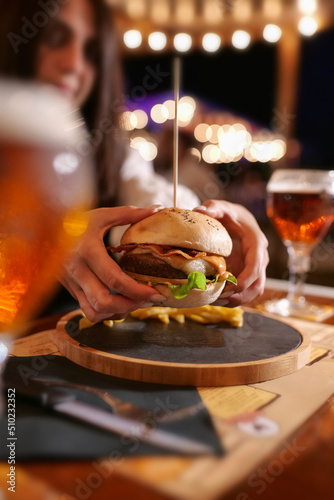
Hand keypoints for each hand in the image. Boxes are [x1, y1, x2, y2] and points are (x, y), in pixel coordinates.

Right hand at [59, 205, 165, 321]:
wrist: (43, 227)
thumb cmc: (74, 220)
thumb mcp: (101, 215)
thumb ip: (129, 213)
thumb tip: (156, 209)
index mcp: (88, 251)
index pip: (115, 280)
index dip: (138, 291)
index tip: (155, 292)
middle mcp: (78, 271)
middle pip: (105, 302)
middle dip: (130, 306)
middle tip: (148, 300)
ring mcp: (72, 283)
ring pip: (94, 312)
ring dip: (118, 312)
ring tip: (135, 302)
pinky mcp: (70, 290)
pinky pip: (87, 310)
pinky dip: (106, 313)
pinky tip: (119, 303)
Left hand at [194, 200, 268, 306]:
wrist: (236, 218)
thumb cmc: (229, 214)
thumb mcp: (221, 207)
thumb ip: (212, 207)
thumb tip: (199, 210)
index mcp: (256, 242)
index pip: (256, 266)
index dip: (244, 280)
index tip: (228, 288)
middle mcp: (260, 258)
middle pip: (257, 284)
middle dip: (240, 295)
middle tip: (219, 299)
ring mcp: (255, 268)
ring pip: (253, 291)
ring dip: (237, 300)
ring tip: (216, 301)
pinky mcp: (247, 274)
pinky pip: (245, 291)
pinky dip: (233, 298)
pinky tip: (216, 298)